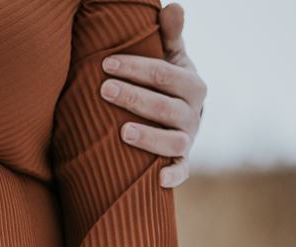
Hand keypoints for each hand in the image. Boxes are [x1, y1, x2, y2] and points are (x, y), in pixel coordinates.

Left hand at [100, 3, 206, 187]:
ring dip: (149, 137)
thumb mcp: (172, 59)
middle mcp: (192, 113)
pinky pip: (181, 172)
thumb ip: (170, 36)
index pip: (162, 74)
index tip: (106, 62)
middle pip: (164, 107)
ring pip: (172, 141)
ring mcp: (187, 139)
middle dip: (133, 97)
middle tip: (103, 89)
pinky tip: (158, 180)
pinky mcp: (181, 162)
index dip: (135, 67)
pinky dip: (173, 176)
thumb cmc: (167, 85)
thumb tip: (172, 6)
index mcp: (191, 85)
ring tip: (121, 132)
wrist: (180, 119)